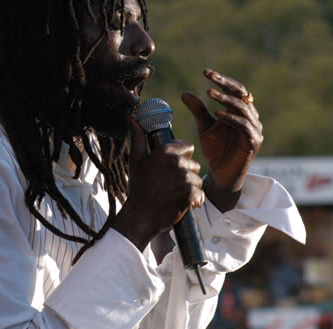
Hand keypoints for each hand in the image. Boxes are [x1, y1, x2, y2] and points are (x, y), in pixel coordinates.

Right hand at [112, 116, 203, 251]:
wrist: (141, 215)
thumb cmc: (138, 187)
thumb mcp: (136, 160)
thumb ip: (138, 137)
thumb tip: (132, 117)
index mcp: (165, 151)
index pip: (187, 147)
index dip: (182, 157)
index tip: (171, 168)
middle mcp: (176, 162)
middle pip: (194, 164)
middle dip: (186, 174)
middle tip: (170, 184)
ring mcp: (184, 178)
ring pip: (197, 179)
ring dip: (190, 188)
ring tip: (174, 194)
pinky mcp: (190, 193)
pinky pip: (200, 194)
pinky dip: (193, 201)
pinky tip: (180, 203)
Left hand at [181, 69, 263, 211]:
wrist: (220, 174)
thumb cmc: (214, 149)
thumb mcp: (204, 127)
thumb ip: (198, 110)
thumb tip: (184, 93)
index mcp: (239, 110)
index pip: (234, 89)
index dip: (221, 79)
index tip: (205, 72)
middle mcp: (250, 117)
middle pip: (241, 94)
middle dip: (225, 85)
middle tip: (209, 79)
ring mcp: (254, 129)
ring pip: (243, 108)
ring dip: (226, 100)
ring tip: (209, 93)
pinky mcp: (254, 142)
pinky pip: (244, 126)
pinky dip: (231, 118)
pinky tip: (217, 114)